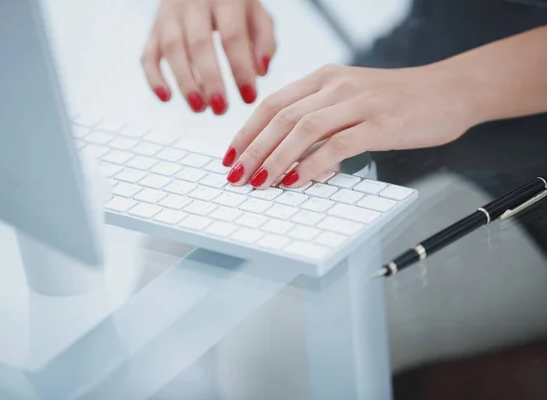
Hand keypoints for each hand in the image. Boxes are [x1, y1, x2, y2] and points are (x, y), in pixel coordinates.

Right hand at [141, 0, 275, 114]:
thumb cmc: (233, 4)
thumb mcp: (257, 13)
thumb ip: (264, 40)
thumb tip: (260, 72)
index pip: (232, 36)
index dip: (240, 70)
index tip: (249, 98)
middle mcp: (194, 3)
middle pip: (199, 44)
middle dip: (210, 80)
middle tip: (221, 110)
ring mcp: (169, 15)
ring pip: (172, 49)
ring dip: (184, 82)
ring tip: (199, 108)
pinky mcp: (154, 29)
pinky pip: (148, 54)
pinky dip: (154, 78)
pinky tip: (166, 98)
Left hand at [222, 64, 480, 187]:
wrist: (450, 90)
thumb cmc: (397, 101)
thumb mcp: (351, 99)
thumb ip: (320, 121)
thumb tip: (288, 158)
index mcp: (324, 78)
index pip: (274, 103)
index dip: (247, 131)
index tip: (231, 156)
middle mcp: (337, 85)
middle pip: (282, 117)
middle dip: (254, 149)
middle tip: (237, 176)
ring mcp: (359, 103)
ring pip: (304, 129)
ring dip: (276, 158)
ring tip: (259, 182)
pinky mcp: (381, 123)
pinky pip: (338, 146)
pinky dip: (312, 166)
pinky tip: (297, 181)